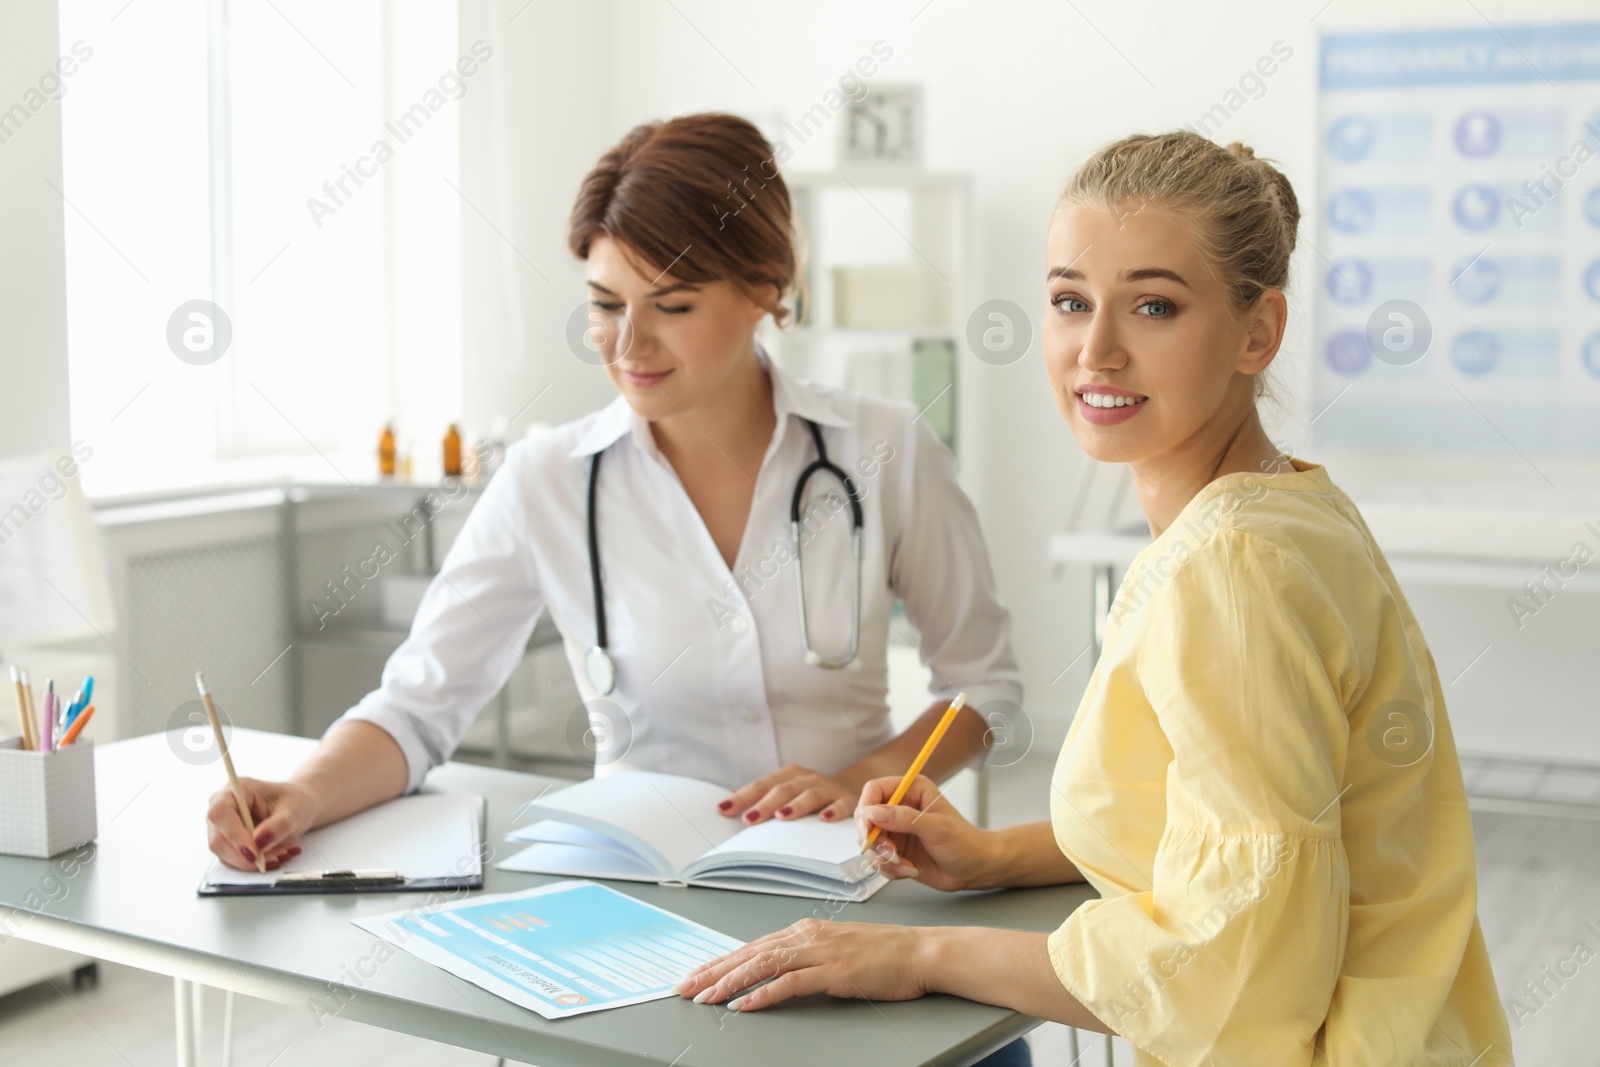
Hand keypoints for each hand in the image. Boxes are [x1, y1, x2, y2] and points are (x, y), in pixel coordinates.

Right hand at [206, 778, 320, 870]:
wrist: (298, 807)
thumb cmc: (295, 802)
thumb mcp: (294, 812)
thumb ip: (278, 826)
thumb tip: (259, 843)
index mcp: (237, 789)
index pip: (221, 813)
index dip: (234, 835)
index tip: (254, 853)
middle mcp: (223, 806)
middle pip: (218, 839)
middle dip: (247, 855)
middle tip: (277, 857)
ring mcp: (222, 826)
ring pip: (224, 854)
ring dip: (253, 862)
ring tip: (282, 854)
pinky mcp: (227, 842)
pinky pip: (233, 860)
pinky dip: (254, 864)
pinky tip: (275, 856)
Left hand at [676, 918, 930, 1011]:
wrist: (920, 952)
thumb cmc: (886, 954)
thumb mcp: (839, 949)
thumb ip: (809, 956)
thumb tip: (780, 971)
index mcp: (807, 930)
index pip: (754, 946)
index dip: (722, 962)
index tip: (697, 976)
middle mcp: (808, 936)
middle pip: (749, 952)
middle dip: (713, 971)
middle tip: (684, 987)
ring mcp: (820, 952)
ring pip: (762, 965)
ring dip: (729, 982)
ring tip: (705, 997)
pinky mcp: (833, 971)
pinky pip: (788, 983)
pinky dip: (762, 994)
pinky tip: (743, 1005)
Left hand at [718, 763, 855, 824]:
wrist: (851, 790)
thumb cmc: (809, 796)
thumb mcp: (786, 793)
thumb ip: (760, 799)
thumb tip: (726, 806)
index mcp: (788, 776)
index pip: (761, 786)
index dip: (742, 797)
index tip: (722, 809)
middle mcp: (806, 779)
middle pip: (783, 790)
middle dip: (764, 804)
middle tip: (748, 819)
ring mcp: (827, 789)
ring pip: (810, 795)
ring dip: (795, 805)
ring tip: (782, 817)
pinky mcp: (847, 801)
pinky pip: (841, 804)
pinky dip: (833, 810)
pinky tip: (825, 819)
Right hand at [855, 774, 996, 891]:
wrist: (974, 868)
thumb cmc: (964, 843)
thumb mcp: (937, 828)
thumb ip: (904, 818)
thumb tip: (873, 812)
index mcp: (911, 790)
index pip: (874, 790)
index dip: (867, 808)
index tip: (868, 829)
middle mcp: (899, 808)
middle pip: (866, 819)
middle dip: (875, 841)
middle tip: (892, 853)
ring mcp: (895, 830)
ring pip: (869, 843)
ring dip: (884, 859)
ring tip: (906, 865)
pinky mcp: (894, 850)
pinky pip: (877, 860)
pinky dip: (889, 869)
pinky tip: (909, 870)